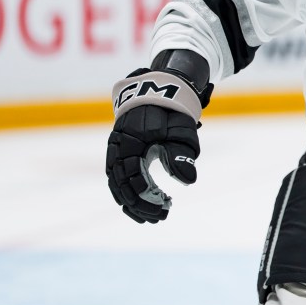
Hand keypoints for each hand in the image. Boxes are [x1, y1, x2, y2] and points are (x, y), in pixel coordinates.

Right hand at [106, 69, 203, 222]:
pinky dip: (128, 189)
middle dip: (139, 204)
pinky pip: (119, 174)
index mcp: (129, 142)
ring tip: (149, 217)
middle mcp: (117, 146)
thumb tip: (188, 181)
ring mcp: (116, 147)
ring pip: (117, 181)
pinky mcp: (121, 148)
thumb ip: (181, 154)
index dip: (146, 198)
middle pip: (121, 184)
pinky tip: (141, 201)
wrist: (161, 85)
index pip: (132, 179)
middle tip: (159, 218)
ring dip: (131, 201)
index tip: (164, 210)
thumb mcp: (182, 130)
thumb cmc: (174, 108)